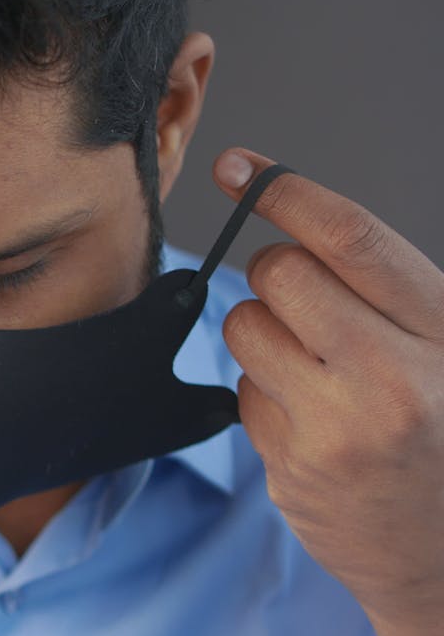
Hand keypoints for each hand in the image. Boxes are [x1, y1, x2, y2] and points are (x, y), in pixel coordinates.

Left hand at [214, 148, 443, 635]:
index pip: (352, 239)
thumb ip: (394, 294)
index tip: (239, 165)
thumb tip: (302, 228)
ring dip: (264, 333)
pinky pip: (242, 392)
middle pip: (280, 273)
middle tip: (310, 306)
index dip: (286, 191)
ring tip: (316, 369)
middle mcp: (395, 377)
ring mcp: (339, 430)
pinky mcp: (293, 470)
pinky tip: (312, 423)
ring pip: (245, 326)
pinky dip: (265, 395)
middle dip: (277, 273)